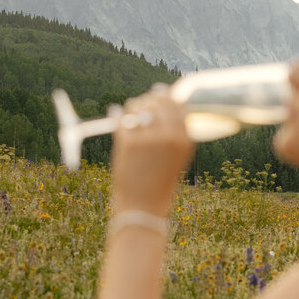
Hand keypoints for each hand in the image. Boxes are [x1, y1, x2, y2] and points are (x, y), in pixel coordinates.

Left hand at [109, 86, 193, 216]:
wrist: (143, 205)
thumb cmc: (158, 180)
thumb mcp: (176, 156)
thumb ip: (173, 131)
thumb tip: (163, 99)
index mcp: (184, 140)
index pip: (177, 104)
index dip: (165, 95)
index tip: (157, 93)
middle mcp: (169, 137)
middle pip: (157, 102)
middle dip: (147, 99)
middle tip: (139, 103)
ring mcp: (148, 140)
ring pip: (138, 107)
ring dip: (132, 106)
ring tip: (127, 111)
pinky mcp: (128, 144)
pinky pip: (120, 119)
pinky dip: (116, 115)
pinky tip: (114, 114)